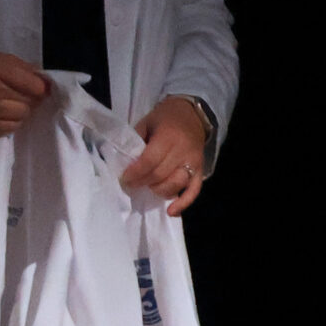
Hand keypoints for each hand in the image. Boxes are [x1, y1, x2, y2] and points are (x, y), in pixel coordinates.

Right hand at [0, 51, 50, 137]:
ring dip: (23, 111)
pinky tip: (5, 112)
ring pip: (22, 117)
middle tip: (26, 94)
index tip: (42, 87)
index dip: (42, 88)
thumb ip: (25, 68)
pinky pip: (9, 128)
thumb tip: (47, 83)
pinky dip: (12, 121)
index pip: (34, 86)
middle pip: (29, 103)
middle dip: (33, 99)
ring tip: (14, 103)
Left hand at [124, 96, 209, 214]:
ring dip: (158, 190)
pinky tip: (171, 211)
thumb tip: (125, 162)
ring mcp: (194, 163)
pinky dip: (183, 203)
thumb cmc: (165, 118)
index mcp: (169, 136)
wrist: (193, 114)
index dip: (135, 173)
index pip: (150, 161)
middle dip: (142, 182)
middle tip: (131, 184)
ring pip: (175, 184)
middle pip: (161, 175)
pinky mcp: (201, 171)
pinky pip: (194, 190)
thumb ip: (136, 140)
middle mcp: (183, 151)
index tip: (124, 178)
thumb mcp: (146, 122)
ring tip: (148, 187)